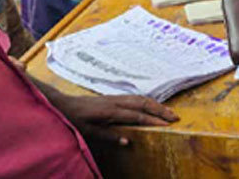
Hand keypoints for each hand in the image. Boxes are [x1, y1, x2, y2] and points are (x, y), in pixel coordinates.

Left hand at [52, 94, 178, 145]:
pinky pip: (134, 97)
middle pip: (143, 102)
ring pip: (140, 98)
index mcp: (111, 111)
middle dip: (160, 109)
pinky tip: (151, 106)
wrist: (63, 104)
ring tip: (168, 112)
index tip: (167, 125)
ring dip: (156, 104)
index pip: (137, 115)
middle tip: (175, 117)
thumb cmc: (76, 120)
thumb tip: (129, 141)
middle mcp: (115, 101)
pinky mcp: (113, 97)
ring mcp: (115, 98)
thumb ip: (109, 136)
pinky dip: (147, 101)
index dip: (153, 120)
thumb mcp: (90, 132)